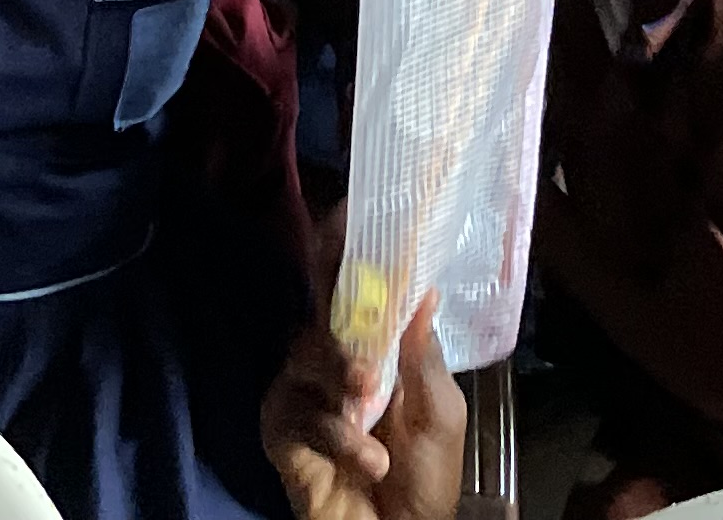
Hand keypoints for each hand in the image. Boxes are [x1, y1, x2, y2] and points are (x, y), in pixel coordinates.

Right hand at [263, 293, 463, 519]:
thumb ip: (425, 357)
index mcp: (374, 354)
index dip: (348, 273)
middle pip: (319, 324)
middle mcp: (332, 369)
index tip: (347, 246)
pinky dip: (334, 436)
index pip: (353, 302)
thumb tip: (426, 294)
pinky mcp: (282, 437)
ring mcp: (304, 400)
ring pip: (301, 361)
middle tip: (368, 377)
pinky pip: (295, 417)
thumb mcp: (440, 412)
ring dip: (338, 387)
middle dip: (341, 345)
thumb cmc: (426, 475)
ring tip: (369, 420)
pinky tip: (367, 460)